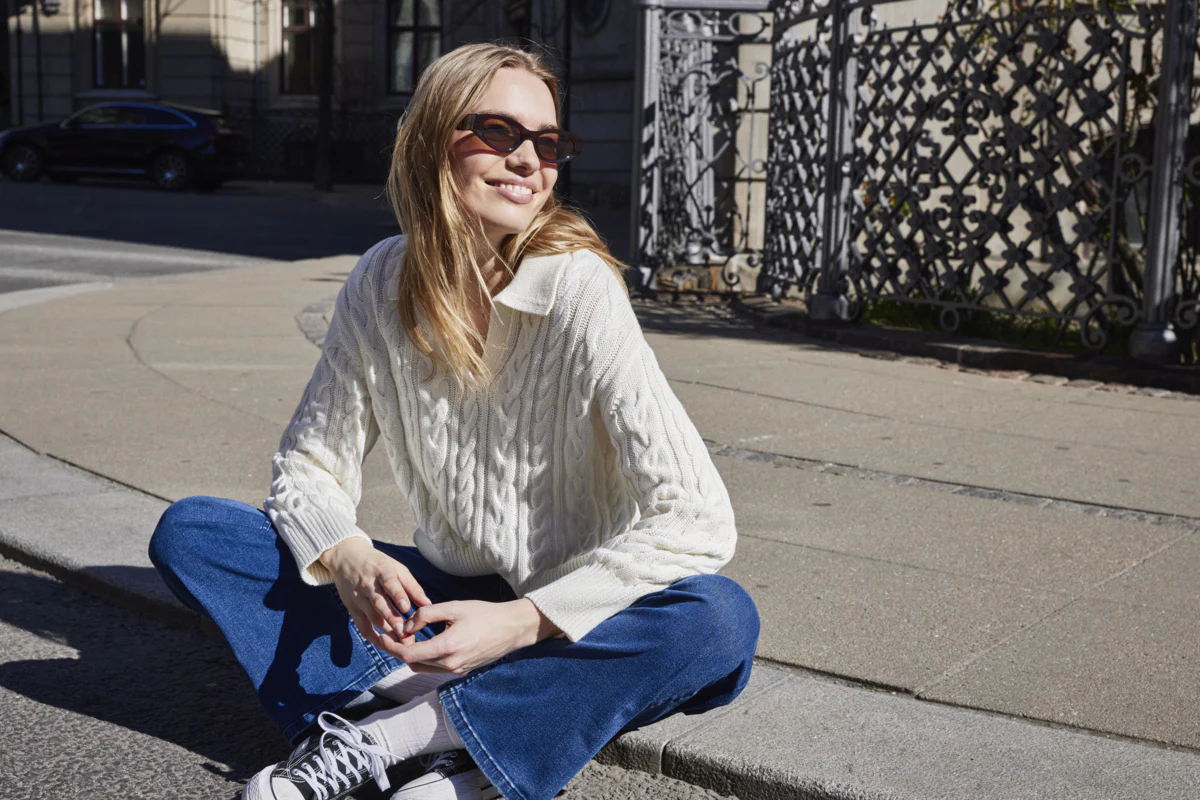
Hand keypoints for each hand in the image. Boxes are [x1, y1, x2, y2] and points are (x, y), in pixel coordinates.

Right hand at [320, 538, 430, 657]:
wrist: (347, 558)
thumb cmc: (378, 564)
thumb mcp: (396, 568)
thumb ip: (412, 586)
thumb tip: (428, 604)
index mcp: (382, 570)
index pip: (389, 583)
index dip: (398, 596)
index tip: (407, 608)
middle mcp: (367, 584)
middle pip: (380, 604)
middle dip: (393, 620)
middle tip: (407, 635)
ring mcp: (358, 597)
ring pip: (372, 617)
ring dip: (387, 631)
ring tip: (402, 643)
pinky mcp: (352, 608)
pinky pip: (362, 625)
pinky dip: (373, 637)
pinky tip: (386, 644)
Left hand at [395, 598, 560, 674]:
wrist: (512, 629)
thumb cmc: (485, 614)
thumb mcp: (454, 607)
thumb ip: (427, 614)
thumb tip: (407, 623)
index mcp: (447, 647)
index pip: (408, 654)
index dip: (391, 646)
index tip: (382, 635)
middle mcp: (450, 664)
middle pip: (412, 663)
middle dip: (398, 650)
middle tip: (390, 634)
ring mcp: (457, 670)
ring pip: (423, 667)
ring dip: (411, 655)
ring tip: (406, 638)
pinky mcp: (462, 670)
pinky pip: (435, 668)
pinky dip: (425, 657)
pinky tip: (424, 643)